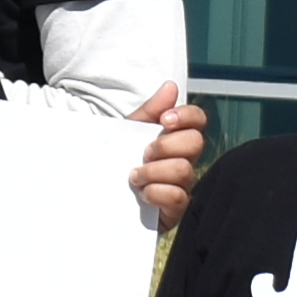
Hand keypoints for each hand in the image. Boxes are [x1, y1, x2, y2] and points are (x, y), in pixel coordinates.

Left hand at [128, 84, 208, 232]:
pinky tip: (141, 194)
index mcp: (174, 138)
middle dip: (166, 145)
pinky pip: (177, 196)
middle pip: (196, 142)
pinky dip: (155, 193)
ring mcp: (182, 186)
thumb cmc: (117, 162)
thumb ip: (149, 110)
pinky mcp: (175, 210)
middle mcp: (184, 160)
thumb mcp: (128, 132)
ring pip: (184, 170)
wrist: (98, 198)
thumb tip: (171, 86)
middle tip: (144, 154)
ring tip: (133, 177)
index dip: (187, 116)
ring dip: (153, 171)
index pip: (198, 120)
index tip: (164, 120)